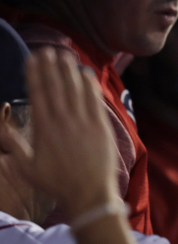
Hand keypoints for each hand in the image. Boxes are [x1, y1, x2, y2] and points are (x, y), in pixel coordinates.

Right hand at [0, 49, 117, 218]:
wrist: (89, 194)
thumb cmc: (56, 183)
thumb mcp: (26, 166)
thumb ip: (13, 143)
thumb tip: (1, 121)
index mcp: (44, 129)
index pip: (38, 94)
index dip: (35, 74)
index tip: (33, 58)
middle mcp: (64, 121)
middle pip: (57, 87)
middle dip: (51, 66)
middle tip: (47, 50)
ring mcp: (85, 122)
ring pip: (76, 90)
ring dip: (69, 70)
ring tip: (64, 55)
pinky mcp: (102, 126)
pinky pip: (95, 100)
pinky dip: (90, 85)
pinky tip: (86, 72)